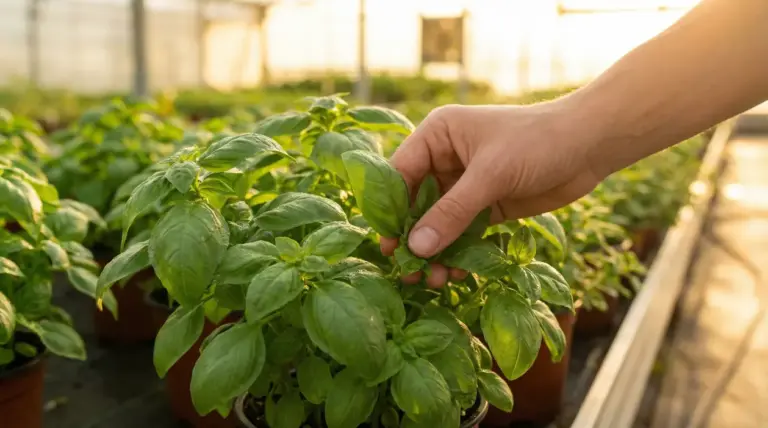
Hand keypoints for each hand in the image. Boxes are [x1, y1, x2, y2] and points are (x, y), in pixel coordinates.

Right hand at [380, 101, 601, 286]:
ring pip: (438, 223)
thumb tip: (417, 247)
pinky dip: (457, 253)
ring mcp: (466, 184)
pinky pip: (462, 233)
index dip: (390, 209)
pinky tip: (455, 274)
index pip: (399, 173)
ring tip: (432, 280)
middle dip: (413, 237)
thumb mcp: (490, 175)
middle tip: (406, 270)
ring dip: (435, 251)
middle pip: (416, 203)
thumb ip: (452, 212)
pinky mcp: (486, 206)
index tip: (386, 244)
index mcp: (437, 136)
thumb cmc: (537, 142)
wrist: (590, 146)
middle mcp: (445, 159)